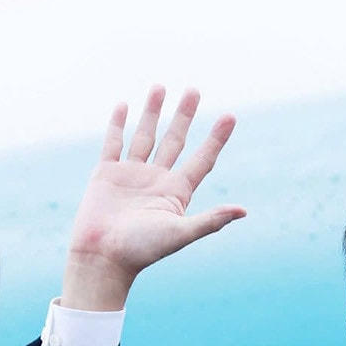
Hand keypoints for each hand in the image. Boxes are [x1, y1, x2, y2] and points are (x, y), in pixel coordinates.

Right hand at [62, 85, 244, 309]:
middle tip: (194, 90)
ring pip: (145, 135)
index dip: (216, 139)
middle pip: (175, 140)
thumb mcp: (180, 233)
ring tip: (160, 87)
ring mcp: (131, 175)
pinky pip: (114, 142)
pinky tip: (124, 106)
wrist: (102, 258)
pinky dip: (118, 124)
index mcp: (177, 192)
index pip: (202, 159)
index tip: (230, 116)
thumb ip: (211, 221)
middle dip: (184, 115)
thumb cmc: (142, 250)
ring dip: (153, 112)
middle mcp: (156, 180)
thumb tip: (243, 211)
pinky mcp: (106, 174)